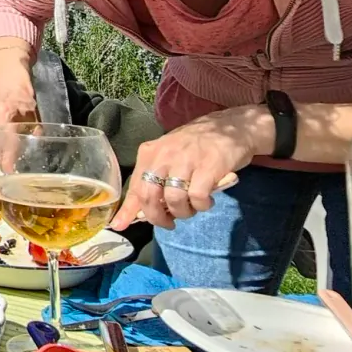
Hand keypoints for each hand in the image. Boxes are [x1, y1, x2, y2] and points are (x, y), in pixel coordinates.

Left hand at [112, 107, 260, 229]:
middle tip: (169, 222)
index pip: (135, 185)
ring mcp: (186, 160)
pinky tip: (206, 201)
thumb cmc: (197, 146)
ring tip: (192, 208)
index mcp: (150, 153)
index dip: (127, 210)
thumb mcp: (169, 156)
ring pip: (173, 199)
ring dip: (183, 212)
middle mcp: (164, 155)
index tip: (120, 225)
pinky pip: (197, 197)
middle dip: (157, 216)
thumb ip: (155, 179)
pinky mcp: (208, 166)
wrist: (232, 126)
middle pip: (149, 195)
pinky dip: (201, 205)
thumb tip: (139, 211)